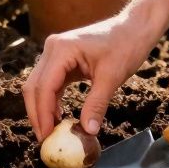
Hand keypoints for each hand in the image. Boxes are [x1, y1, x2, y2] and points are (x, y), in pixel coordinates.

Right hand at [23, 7, 164, 141]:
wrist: (134, 28)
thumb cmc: (126, 46)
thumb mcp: (112, 77)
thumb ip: (97, 104)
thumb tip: (87, 131)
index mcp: (61, 49)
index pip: (44, 86)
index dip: (42, 114)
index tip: (46, 136)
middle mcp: (52, 48)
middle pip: (34, 86)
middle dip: (37, 114)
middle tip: (44, 139)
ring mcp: (55, 52)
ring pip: (38, 85)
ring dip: (42, 108)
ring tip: (50, 132)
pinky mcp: (61, 58)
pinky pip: (50, 82)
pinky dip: (51, 100)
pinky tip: (58, 116)